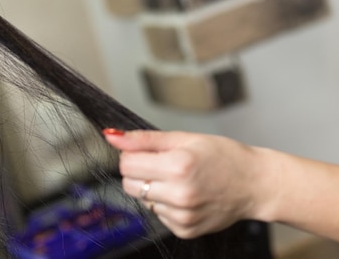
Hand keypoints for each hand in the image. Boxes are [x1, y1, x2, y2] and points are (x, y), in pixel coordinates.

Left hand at [103, 130, 270, 238]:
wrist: (254, 184)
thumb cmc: (222, 156)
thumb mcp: (184, 139)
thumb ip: (144, 139)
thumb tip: (112, 136)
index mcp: (178, 166)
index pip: (127, 164)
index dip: (132, 155)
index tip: (146, 152)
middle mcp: (179, 194)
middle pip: (129, 184)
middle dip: (139, 172)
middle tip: (162, 165)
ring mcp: (182, 216)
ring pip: (143, 200)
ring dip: (153, 188)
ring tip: (179, 180)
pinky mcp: (185, 230)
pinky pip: (158, 214)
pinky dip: (165, 204)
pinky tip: (185, 195)